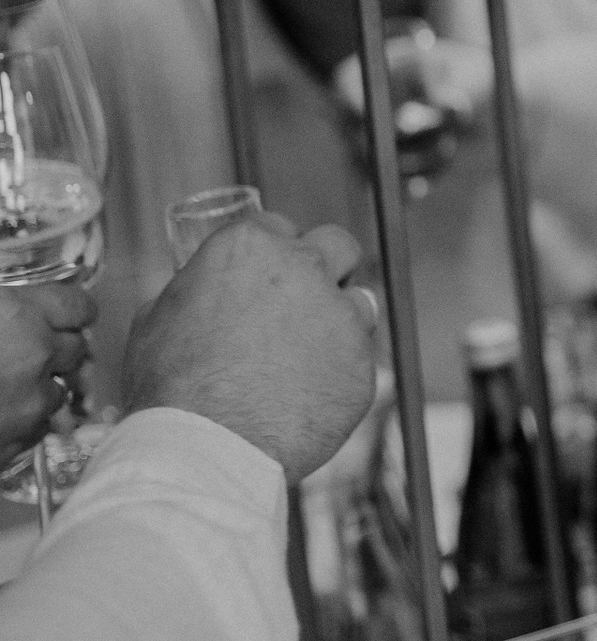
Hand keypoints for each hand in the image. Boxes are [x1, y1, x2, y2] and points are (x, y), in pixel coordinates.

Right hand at [0, 283, 93, 460]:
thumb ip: (6, 307)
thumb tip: (15, 307)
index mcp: (20, 315)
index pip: (76, 306)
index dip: (73, 312)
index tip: (69, 316)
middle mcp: (36, 355)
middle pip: (76, 349)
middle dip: (59, 351)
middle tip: (30, 354)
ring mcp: (29, 403)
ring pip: (58, 393)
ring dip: (40, 391)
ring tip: (8, 391)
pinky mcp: (15, 442)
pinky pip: (34, 429)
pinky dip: (21, 425)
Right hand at [123, 219, 378, 481]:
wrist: (203, 451)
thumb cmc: (169, 388)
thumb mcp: (154, 321)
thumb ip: (186, 290)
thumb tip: (189, 285)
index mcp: (250, 248)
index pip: (278, 227)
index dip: (272, 253)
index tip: (266, 277)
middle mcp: (305, 269)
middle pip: (338, 245)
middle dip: (328, 265)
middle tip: (305, 301)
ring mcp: (340, 315)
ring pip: (359, 302)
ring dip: (339, 321)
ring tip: (302, 360)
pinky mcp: (362, 362)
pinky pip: (359, 358)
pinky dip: (339, 373)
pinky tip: (306, 398)